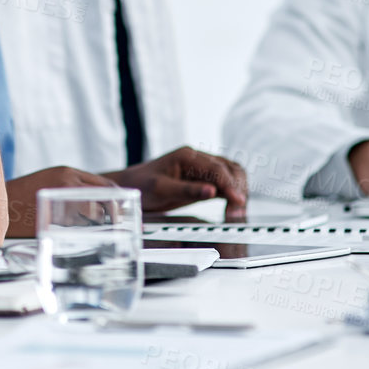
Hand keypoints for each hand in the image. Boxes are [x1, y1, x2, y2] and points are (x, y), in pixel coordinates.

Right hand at [4, 167, 116, 237]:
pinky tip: (73, 231)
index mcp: (67, 172)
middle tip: (118, 222)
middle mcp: (68, 181)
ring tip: (91, 227)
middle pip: (106, 196)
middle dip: (116, 211)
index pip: (104, 184)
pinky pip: (80, 225)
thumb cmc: (23, 197)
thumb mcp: (48, 182)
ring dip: (97, 222)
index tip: (122, 208)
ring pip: (95, 213)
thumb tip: (97, 202)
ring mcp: (62, 198)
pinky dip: (82, 230)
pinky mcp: (56, 216)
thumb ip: (70, 186)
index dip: (116, 197)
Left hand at [106, 147, 248, 219]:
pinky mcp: (201, 179)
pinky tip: (232, 208)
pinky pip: (223, 183)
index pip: (217, 168)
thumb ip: (187, 190)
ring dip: (237, 190)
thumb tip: (211, 191)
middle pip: (229, 168)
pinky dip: (231, 194)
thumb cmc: (142, 185)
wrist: (130, 186)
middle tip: (237, 211)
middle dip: (237, 188)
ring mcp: (201, 168)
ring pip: (230, 174)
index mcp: (187, 156)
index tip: (238, 202)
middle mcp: (197, 158)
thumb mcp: (161, 189)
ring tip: (237, 211)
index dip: (230, 185)